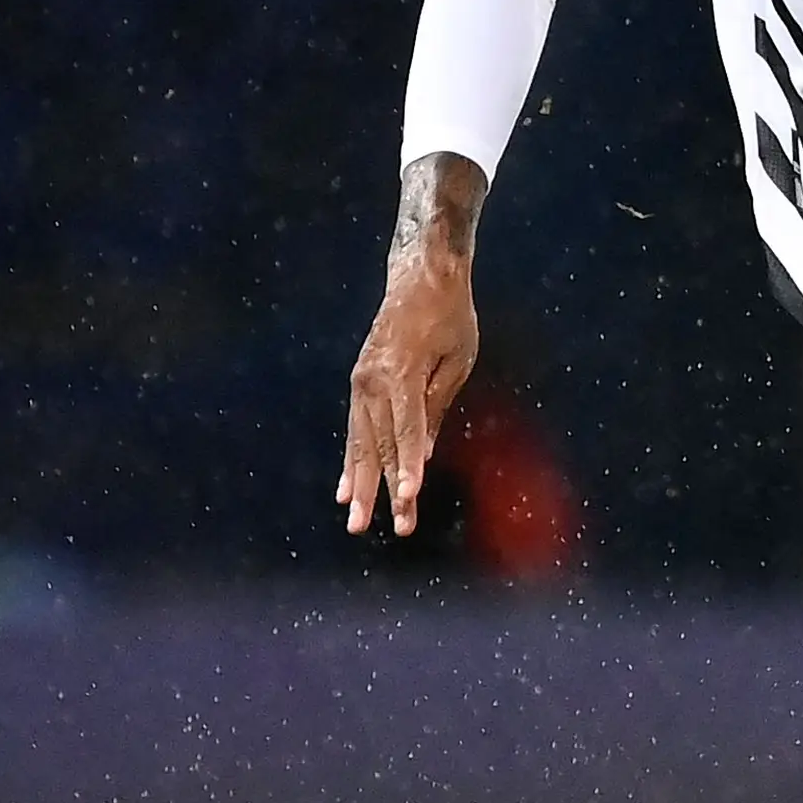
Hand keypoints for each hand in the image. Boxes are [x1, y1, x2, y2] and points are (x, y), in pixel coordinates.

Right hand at [338, 153, 487, 535]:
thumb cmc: (449, 316)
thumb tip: (425, 452)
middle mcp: (375, 380)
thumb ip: (437, 406)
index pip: (408, 429)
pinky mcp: (359, 384)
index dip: (410, 465)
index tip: (410, 497)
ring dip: (361, 485)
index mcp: (403, 372)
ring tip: (357, 522)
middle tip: (395, 527)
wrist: (419, 275)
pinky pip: (355, 430)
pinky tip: (345, 491)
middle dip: (388, 489)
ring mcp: (362, 382)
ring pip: (362, 442)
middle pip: (382, 443)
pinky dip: (351, 461)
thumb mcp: (457, 359)